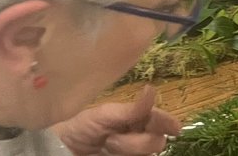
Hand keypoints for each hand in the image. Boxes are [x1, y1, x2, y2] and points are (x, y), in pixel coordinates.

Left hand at [54, 87, 180, 155]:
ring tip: (107, 146)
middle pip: (157, 141)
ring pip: (149, 153)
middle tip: (113, 139)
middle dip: (138, 141)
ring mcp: (132, 153)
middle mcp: (138, 136)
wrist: (61, 149)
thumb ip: (133, 109)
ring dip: (130, 149)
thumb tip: (152, 89)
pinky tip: (112, 154)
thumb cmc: (81, 127)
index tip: (176, 128)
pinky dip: (131, 155)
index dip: (168, 122)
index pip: (159, 120)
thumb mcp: (106, 115)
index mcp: (137, 118)